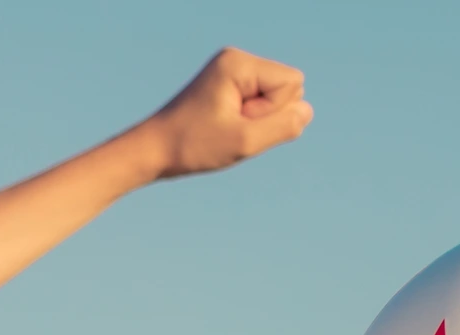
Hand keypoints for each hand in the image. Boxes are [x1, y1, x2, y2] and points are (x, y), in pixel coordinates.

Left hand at [136, 47, 312, 178]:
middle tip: (230, 127)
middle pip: (288, 87)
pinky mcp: (230, 87)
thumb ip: (282, 127)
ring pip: (277, 98)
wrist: (153, 150)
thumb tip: (307, 111)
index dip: (274, 111)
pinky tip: (225, 127)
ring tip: (225, 128)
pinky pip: (262, 105)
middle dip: (267, 115)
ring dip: (258, 121)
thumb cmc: (193, 145)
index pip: (293, 82)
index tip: (238, 121)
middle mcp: (237, 60)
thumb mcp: (244, 142)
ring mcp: (233, 72)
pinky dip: (250, 122)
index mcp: (239, 63)